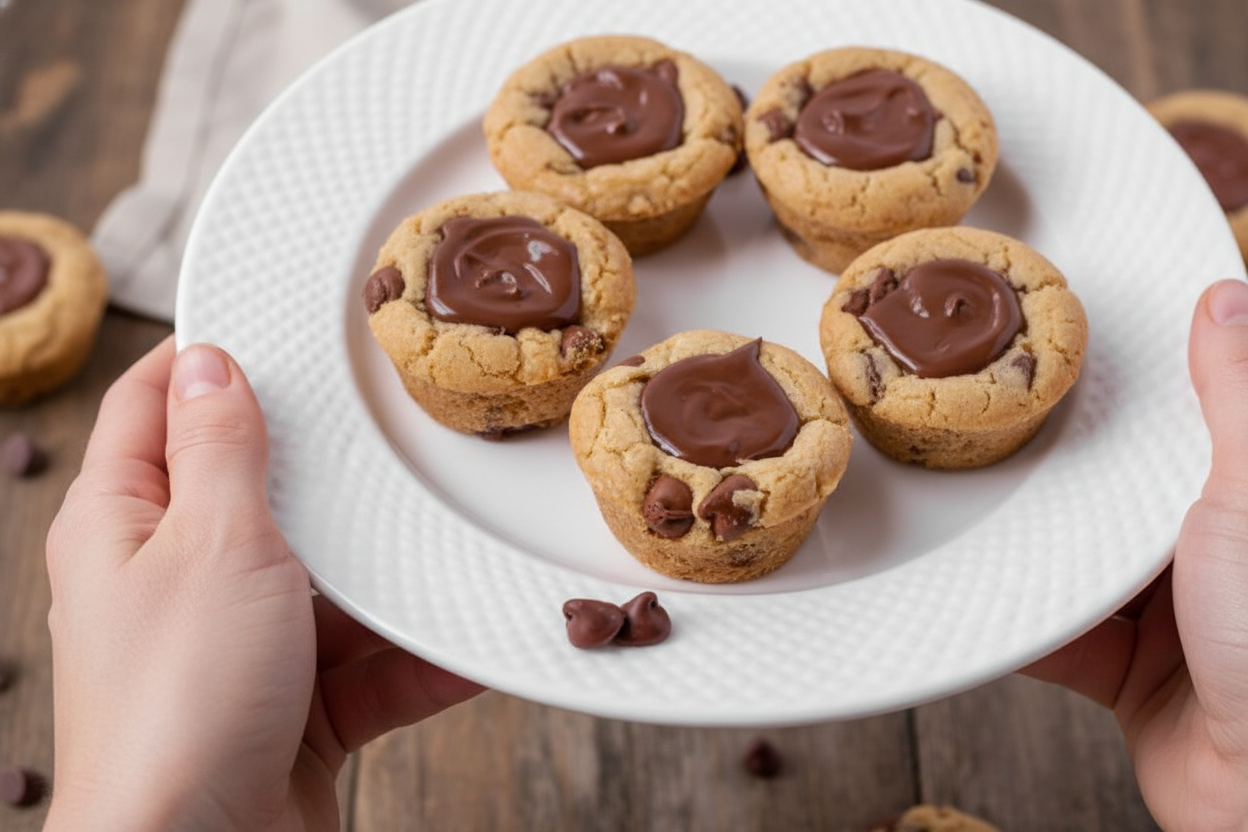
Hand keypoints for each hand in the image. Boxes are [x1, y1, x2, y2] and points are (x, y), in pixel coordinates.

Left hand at [43, 338, 482, 831]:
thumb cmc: (178, 709)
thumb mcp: (208, 545)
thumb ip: (217, 449)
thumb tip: (211, 363)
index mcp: (124, 525)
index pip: (152, 407)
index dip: (210, 362)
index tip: (281, 330)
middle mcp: (176, 581)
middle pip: (261, 493)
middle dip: (330, 474)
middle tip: (392, 431)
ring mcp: (237, 647)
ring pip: (327, 582)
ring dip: (388, 577)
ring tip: (450, 542)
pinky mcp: (291, 708)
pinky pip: (366, 663)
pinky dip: (416, 656)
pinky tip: (470, 642)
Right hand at [1023, 280, 1247, 831]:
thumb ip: (1236, 396)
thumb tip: (1227, 299)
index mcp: (1245, 497)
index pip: (1186, 423)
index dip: (1131, 391)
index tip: (1066, 356)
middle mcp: (1213, 550)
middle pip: (1119, 493)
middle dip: (1062, 472)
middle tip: (992, 427)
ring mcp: (1173, 614)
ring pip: (1080, 560)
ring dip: (1035, 549)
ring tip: (973, 507)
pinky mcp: (1131, 673)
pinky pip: (1055, 634)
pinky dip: (1018, 621)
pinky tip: (978, 594)